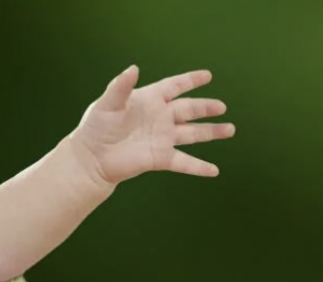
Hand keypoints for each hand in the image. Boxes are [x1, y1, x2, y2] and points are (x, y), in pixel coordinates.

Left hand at [72, 65, 235, 183]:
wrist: (92, 158)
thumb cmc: (96, 128)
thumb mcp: (107, 104)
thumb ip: (120, 87)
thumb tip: (133, 68)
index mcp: (150, 100)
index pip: (175, 86)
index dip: (190, 80)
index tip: (207, 76)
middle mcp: (160, 118)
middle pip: (189, 109)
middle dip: (206, 107)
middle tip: (221, 106)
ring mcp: (162, 138)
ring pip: (192, 133)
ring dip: (211, 132)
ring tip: (230, 129)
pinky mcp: (160, 158)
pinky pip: (184, 162)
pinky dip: (199, 167)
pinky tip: (214, 171)